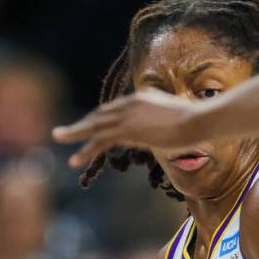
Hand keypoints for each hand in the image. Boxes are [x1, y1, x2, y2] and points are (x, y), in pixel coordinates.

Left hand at [52, 88, 198, 168]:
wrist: (199, 120)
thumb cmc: (197, 121)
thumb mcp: (179, 115)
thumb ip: (168, 118)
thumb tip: (171, 125)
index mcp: (141, 98)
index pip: (113, 109)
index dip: (99, 120)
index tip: (89, 128)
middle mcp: (130, 104)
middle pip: (99, 115)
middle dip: (81, 125)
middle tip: (62, 132)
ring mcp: (128, 117)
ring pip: (94, 126)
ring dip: (75, 134)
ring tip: (58, 139)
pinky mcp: (128, 130)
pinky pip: (101, 141)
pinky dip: (86, 150)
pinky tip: (75, 159)